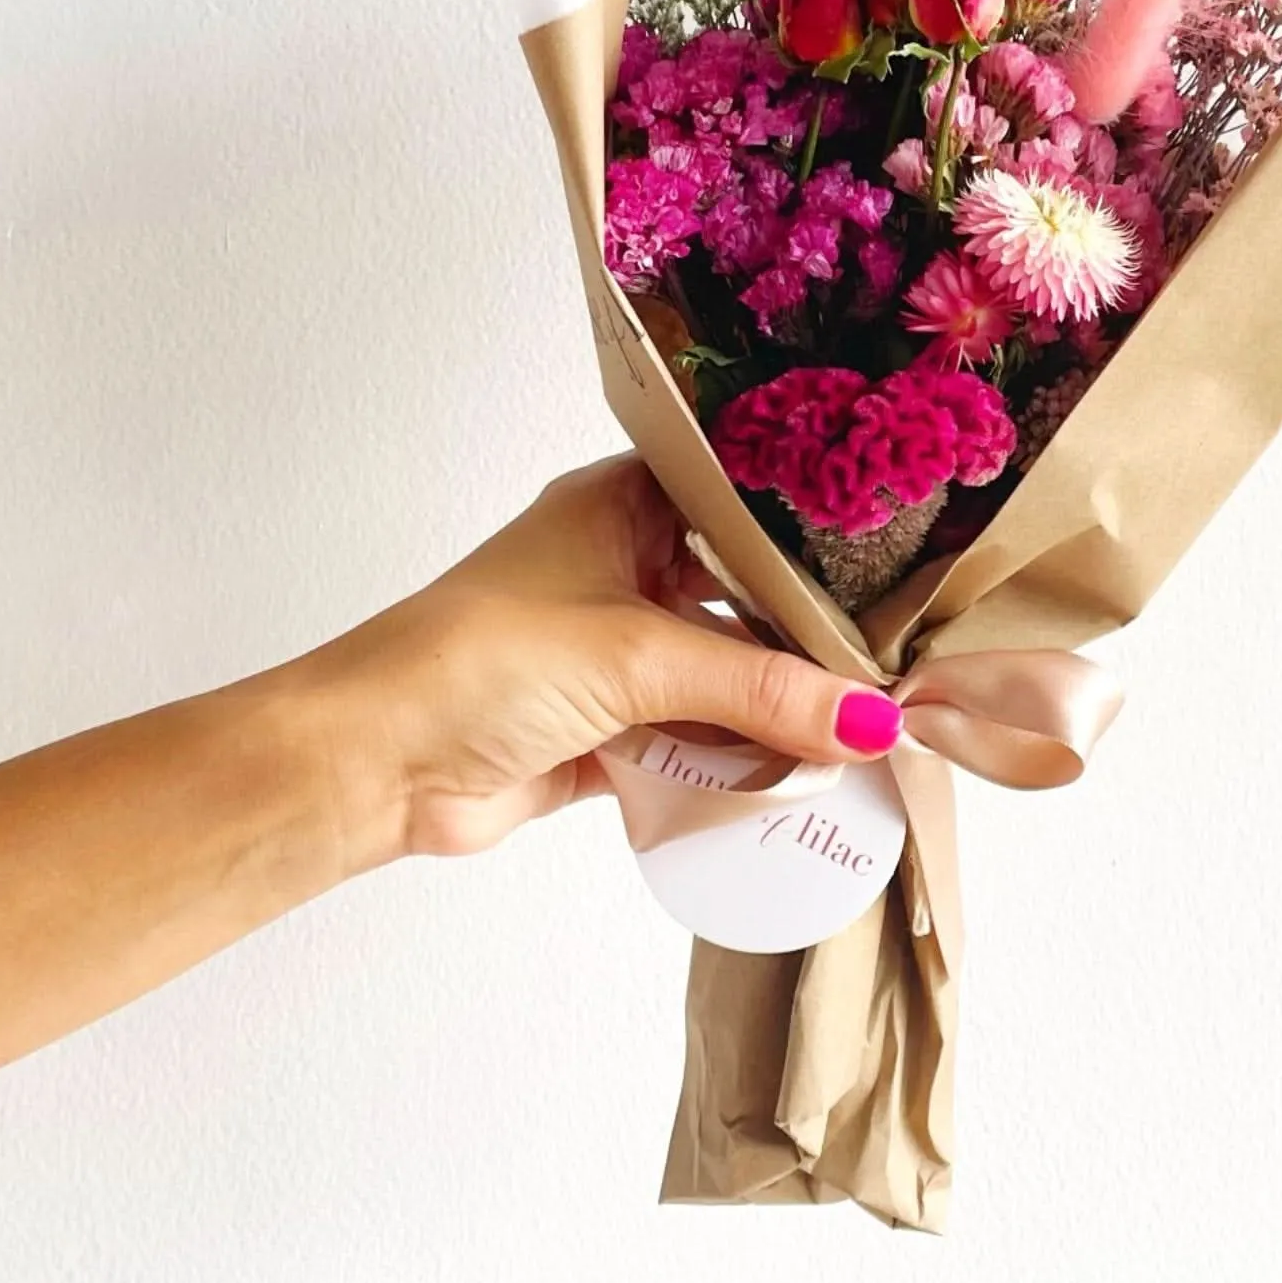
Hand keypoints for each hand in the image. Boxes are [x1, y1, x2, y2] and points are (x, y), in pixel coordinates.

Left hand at [312, 456, 901, 862]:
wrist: (372, 765)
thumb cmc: (480, 662)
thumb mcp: (637, 658)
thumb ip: (762, 690)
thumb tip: (875, 720)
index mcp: (625, 506)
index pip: (745, 506)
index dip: (819, 535)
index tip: (907, 562)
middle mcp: (626, 567)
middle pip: (745, 598)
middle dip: (812, 637)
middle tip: (909, 657)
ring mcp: (619, 653)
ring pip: (727, 674)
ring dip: (782, 707)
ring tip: (882, 725)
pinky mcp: (612, 730)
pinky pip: (700, 741)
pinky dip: (744, 762)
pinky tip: (814, 776)